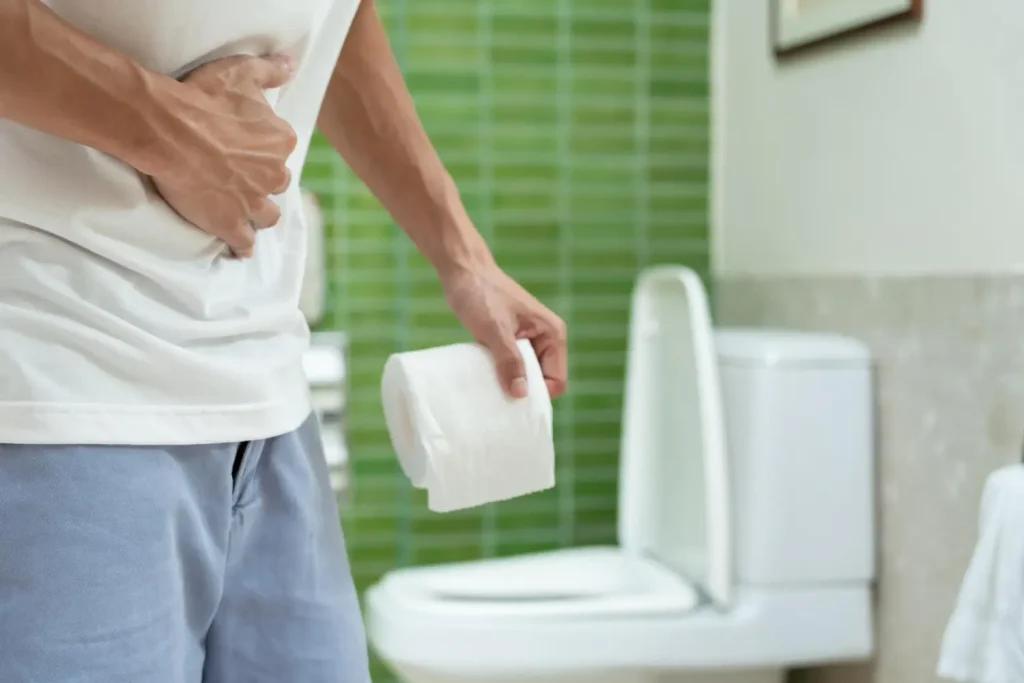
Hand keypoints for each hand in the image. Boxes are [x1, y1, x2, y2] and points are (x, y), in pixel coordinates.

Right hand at [150, 54, 297, 257]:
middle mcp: (274, 174)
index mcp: (281, 141)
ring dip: (259, 214)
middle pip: (277, 183)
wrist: (167, 127)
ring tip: (246, 212)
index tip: (248, 148)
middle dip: (264, 182)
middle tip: (242, 178)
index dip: (265, 150)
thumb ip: (270, 70)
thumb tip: (291, 66)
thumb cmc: (203, 97)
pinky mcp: (230, 222)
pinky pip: (244, 243)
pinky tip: (239, 249)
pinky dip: (242, 246)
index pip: (282, 149)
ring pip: (268, 215)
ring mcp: (253, 202)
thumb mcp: (241, 72)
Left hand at [442, 264, 567, 399]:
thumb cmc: (481, 294)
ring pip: (524, 375)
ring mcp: (527, 340)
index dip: (537, 393)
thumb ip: (510, 361)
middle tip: (498, 398)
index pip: (556, 379)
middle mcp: (544, 339)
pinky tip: (484, 379)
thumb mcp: (495, 330)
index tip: (512, 398)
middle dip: (522, 391)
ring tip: (489, 388)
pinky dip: (499, 375)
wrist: (462, 270)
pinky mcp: (509, 341)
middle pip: (541, 380)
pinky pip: (510, 367)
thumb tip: (520, 394)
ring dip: (509, 384)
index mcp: (552, 334)